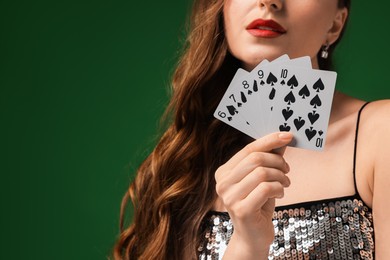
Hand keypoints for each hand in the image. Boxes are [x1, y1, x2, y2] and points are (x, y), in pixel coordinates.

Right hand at [215, 132, 292, 258]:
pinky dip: (279, 188)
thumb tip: (282, 139)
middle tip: (287, 169)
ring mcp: (229, 197)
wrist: (252, 236)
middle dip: (277, 161)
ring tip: (285, 183)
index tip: (287, 135)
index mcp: (224, 172)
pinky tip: (281, 193)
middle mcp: (222, 183)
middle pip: (255, 159)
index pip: (247, 150)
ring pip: (262, 173)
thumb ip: (268, 159)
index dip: (268, 141)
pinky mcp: (241, 209)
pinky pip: (266, 188)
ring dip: (280, 176)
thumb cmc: (258, 204)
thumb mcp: (262, 179)